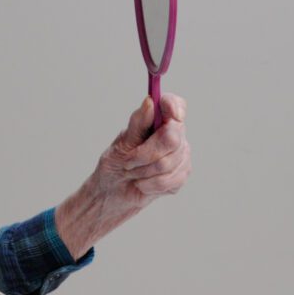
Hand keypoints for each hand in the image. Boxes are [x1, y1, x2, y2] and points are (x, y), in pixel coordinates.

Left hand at [55, 93, 190, 258]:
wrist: (112, 193)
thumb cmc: (115, 164)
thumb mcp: (122, 142)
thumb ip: (138, 123)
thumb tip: (150, 101)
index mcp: (158, 121)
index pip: (175, 105)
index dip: (174, 107)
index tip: (168, 115)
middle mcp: (173, 136)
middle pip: (172, 138)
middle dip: (145, 153)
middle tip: (128, 161)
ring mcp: (180, 156)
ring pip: (169, 162)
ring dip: (143, 171)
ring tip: (132, 173)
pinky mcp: (181, 176)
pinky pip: (170, 180)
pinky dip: (149, 184)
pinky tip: (142, 183)